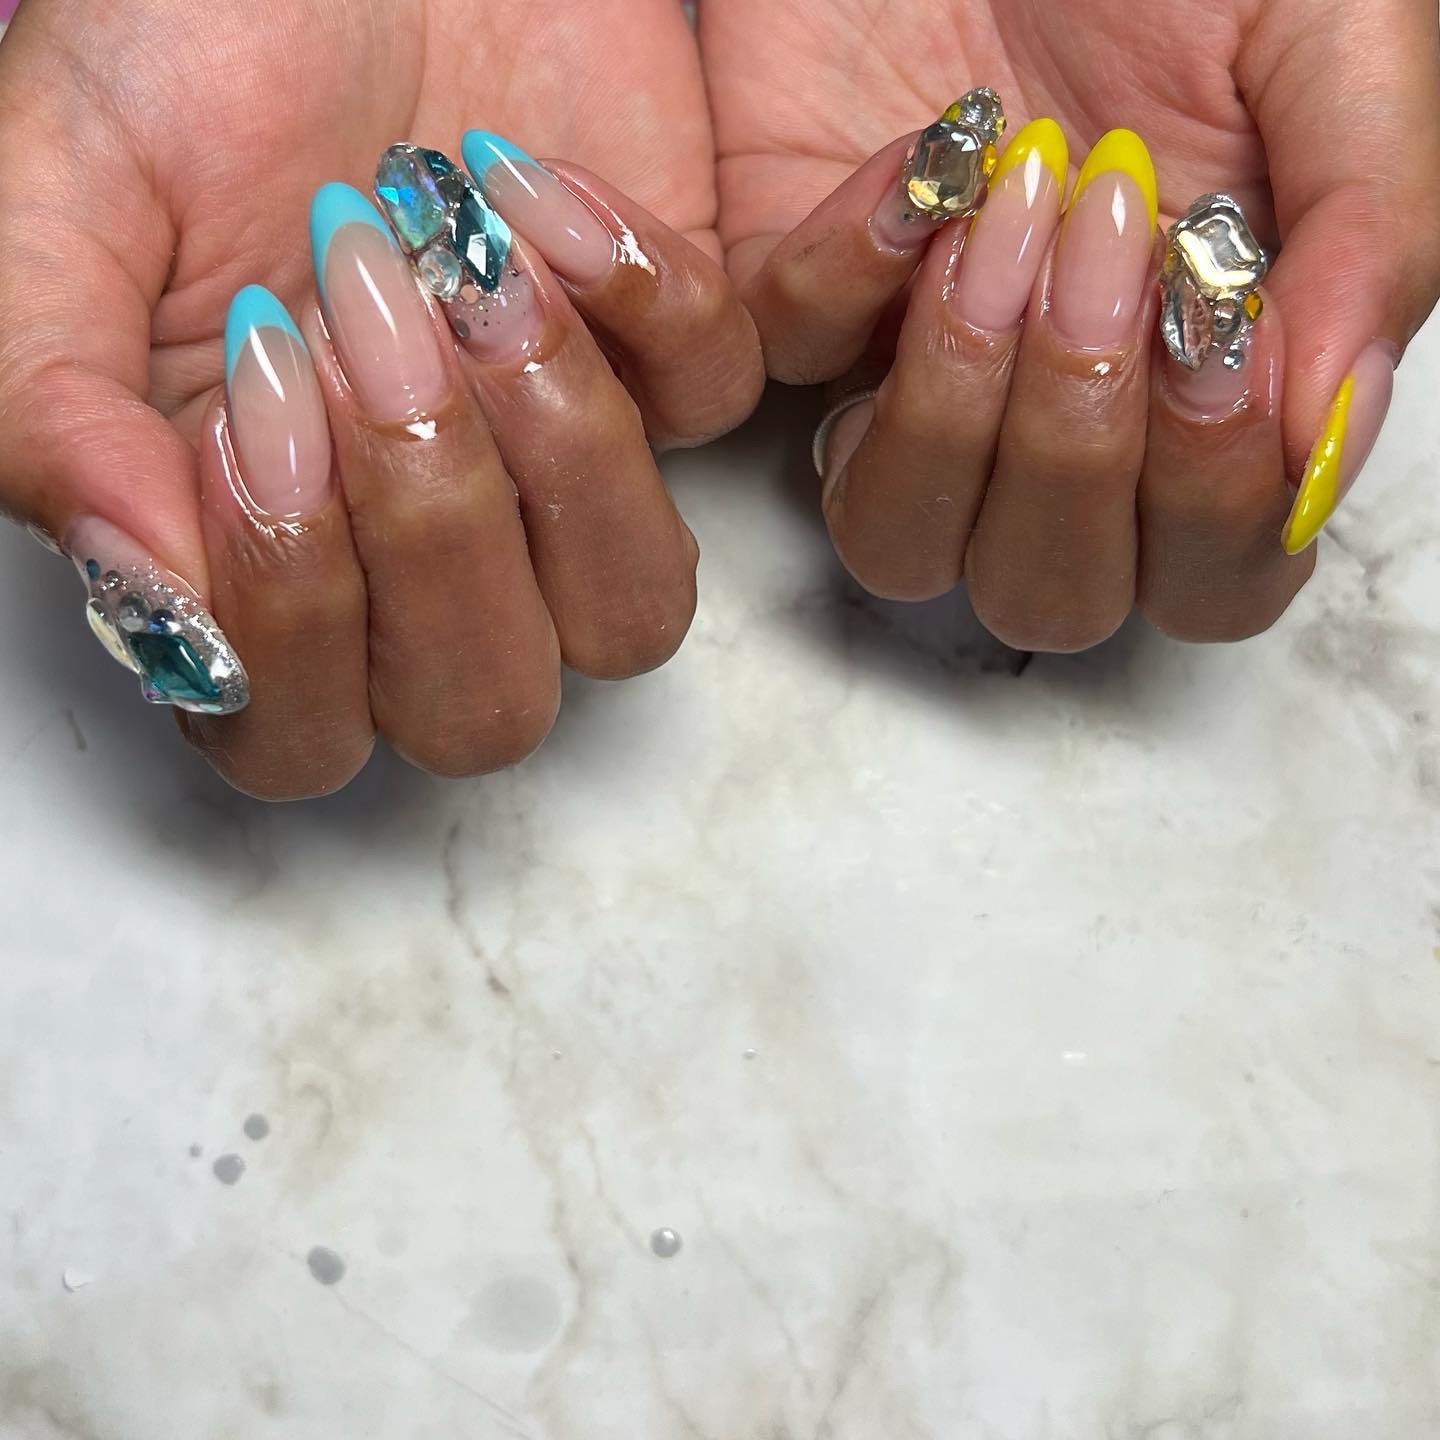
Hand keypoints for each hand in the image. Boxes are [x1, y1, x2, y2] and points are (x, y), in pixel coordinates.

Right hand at [0, 0, 760, 796]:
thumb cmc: (191, 53)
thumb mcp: (61, 203)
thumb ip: (44, 407)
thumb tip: (142, 597)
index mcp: (260, 558)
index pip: (297, 733)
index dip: (292, 612)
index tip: (247, 414)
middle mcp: (422, 558)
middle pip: (482, 710)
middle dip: (429, 530)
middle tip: (352, 324)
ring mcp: (560, 478)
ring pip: (633, 617)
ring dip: (560, 457)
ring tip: (470, 279)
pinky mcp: (673, 367)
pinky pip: (713, 406)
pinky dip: (640, 294)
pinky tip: (533, 184)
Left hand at [704, 0, 1439, 648]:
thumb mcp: (1338, 49)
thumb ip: (1370, 239)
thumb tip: (1331, 438)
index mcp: (1200, 393)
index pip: (1206, 578)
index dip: (1208, 507)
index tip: (1218, 332)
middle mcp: (1053, 419)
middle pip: (1042, 593)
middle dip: (1076, 455)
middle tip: (1115, 249)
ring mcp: (913, 370)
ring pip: (891, 536)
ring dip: (955, 412)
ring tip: (1013, 218)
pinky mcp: (799, 294)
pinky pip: (786, 364)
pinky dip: (850, 272)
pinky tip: (931, 154)